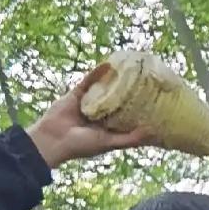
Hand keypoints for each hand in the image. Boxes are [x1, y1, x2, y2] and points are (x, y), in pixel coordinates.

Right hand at [26, 69, 155, 169]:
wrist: (53, 139)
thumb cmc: (82, 145)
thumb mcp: (109, 143)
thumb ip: (128, 139)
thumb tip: (151, 132)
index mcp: (108, 128)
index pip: (127, 117)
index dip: (139, 111)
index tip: (155, 102)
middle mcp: (100, 115)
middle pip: (117, 101)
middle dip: (129, 93)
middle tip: (146, 81)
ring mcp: (88, 104)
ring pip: (104, 89)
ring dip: (114, 81)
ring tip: (129, 70)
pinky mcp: (77, 94)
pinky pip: (89, 81)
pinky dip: (97, 73)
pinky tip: (108, 64)